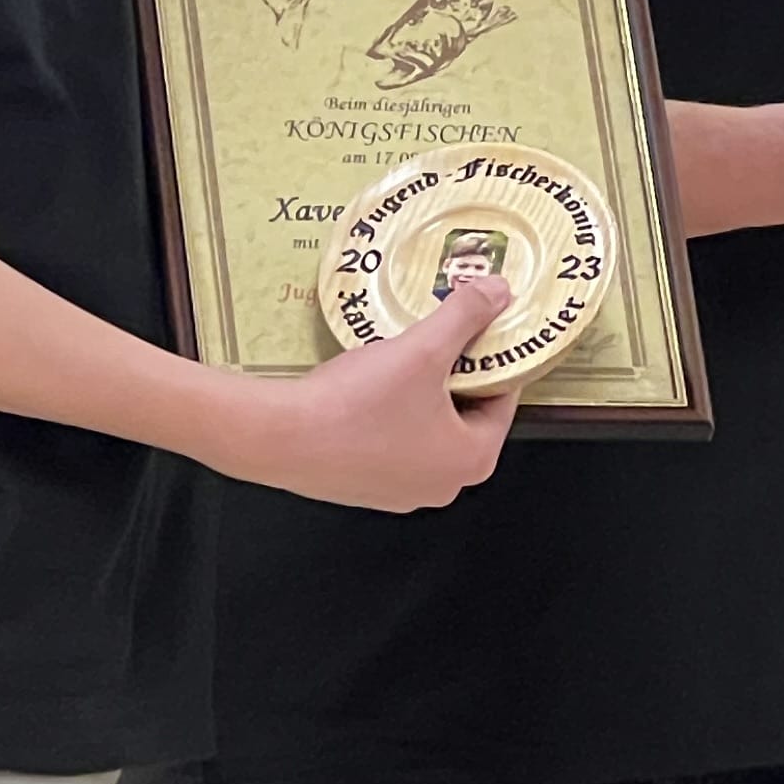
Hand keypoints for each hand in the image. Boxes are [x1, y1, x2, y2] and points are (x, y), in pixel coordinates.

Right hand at [203, 274, 519, 510]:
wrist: (280, 437)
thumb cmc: (356, 404)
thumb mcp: (422, 349)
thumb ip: (466, 317)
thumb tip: (499, 292)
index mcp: (472, 459)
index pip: (502, 398)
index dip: (490, 358)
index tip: (475, 330)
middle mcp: (443, 485)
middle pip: (465, 415)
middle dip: (452, 375)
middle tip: (435, 339)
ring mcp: (402, 491)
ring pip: (426, 428)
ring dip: (418, 394)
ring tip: (399, 358)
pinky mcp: (366, 487)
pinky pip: (392, 443)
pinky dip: (388, 415)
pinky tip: (368, 389)